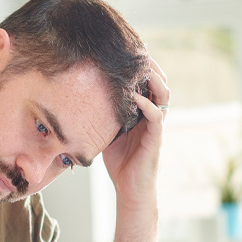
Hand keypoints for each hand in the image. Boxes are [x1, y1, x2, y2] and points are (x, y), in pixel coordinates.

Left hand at [100, 57, 169, 210]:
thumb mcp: (106, 131)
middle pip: (159, 81)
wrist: (130, 190)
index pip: (148, 81)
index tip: (127, 51)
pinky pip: (157, 116)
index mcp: (144, 111)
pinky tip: (135, 97)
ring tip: (141, 67)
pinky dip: (147, 103)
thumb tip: (77, 97)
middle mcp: (153, 114)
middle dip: (150, 65)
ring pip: (163, 93)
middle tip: (136, 51)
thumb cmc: (119, 163)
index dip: (141, 66)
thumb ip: (102, 114)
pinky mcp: (156, 138)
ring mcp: (157, 125)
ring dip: (153, 78)